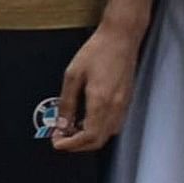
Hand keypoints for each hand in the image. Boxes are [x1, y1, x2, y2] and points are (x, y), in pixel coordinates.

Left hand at [51, 24, 138, 151]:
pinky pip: (114, 124)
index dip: (71, 145)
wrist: (121, 37)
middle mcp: (116, 106)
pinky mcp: (126, 100)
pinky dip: (99, 129)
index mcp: (101, 100)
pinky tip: (86, 121)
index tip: (57, 143)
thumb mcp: (72, 76)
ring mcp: (124, 104)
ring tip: (71, 130)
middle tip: (61, 139)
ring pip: (108, 134)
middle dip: (78, 145)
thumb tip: (60, 125)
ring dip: (88, 138)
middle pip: (99, 140)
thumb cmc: (97, 51)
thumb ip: (66, 103)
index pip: (88, 136)